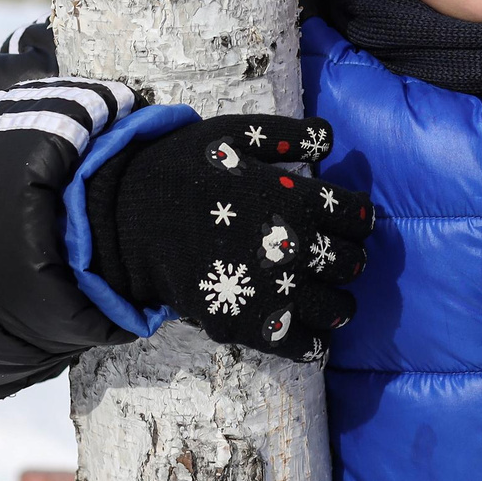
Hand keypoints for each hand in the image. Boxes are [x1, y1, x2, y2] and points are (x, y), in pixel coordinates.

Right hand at [100, 115, 374, 361]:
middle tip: (340, 257)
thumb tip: (330, 136)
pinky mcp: (244, 325)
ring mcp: (268, 291)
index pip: (356, 216)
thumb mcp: (232, 135)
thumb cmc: (180, 170)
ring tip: (334, 299)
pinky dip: (314, 344)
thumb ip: (287, 135)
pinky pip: (299, 345)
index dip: (358, 216)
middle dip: (351, 258)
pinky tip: (315, 336)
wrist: (123, 219)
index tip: (352, 219)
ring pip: (336, 307)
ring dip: (341, 303)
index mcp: (292, 198)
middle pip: (351, 262)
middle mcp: (289, 248)